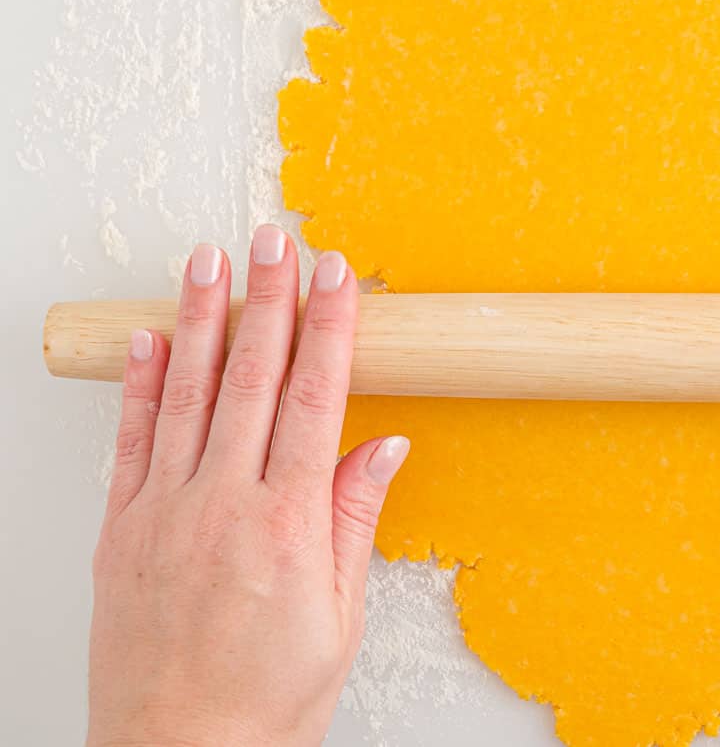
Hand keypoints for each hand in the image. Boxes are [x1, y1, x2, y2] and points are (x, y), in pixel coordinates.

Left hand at [87, 226, 408, 746]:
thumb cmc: (266, 702)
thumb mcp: (338, 616)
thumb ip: (353, 520)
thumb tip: (380, 447)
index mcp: (286, 524)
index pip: (313, 398)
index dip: (328, 328)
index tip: (336, 275)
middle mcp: (221, 506)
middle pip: (249, 379)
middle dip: (266, 299)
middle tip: (273, 238)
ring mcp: (163, 514)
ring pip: (184, 395)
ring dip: (199, 320)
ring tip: (207, 261)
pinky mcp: (119, 533)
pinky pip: (129, 444)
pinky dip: (138, 386)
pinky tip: (147, 340)